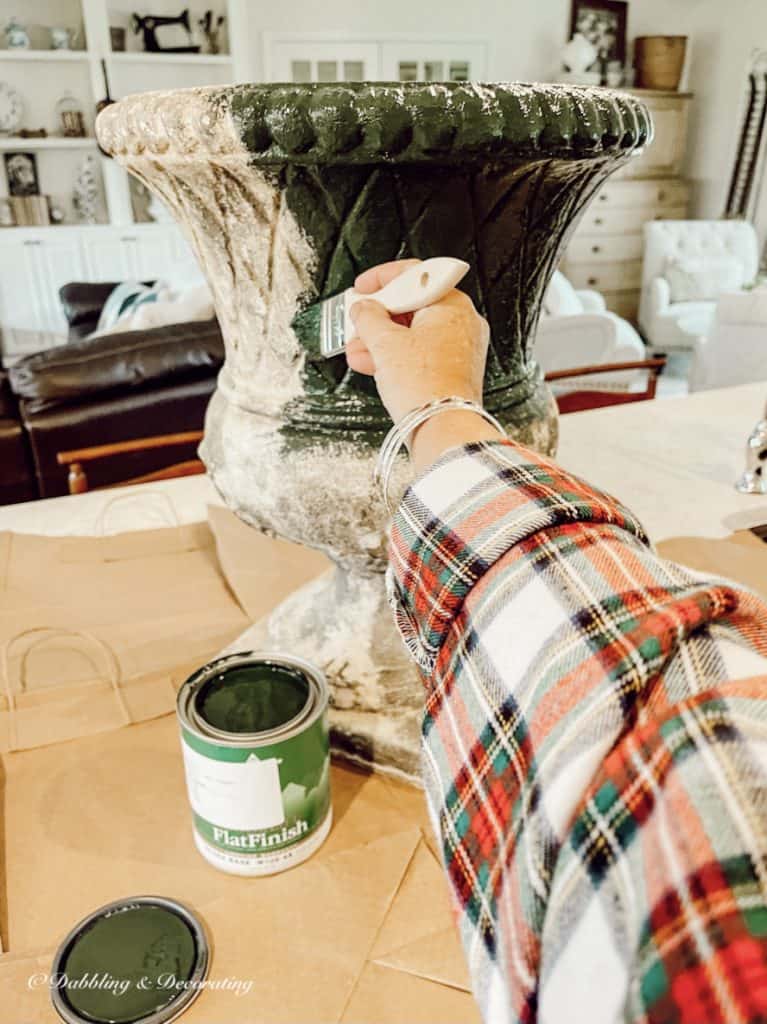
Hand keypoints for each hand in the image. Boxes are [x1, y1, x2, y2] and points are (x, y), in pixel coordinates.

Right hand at [345, 260, 501, 473]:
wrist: (442, 429)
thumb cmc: (424, 385)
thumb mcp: (384, 343)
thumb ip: (368, 318)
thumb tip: (362, 309)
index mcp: (452, 304)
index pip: (415, 276)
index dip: (383, 279)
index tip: (363, 287)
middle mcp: (462, 323)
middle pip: (413, 307)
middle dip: (378, 317)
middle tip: (356, 322)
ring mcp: (460, 349)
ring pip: (414, 334)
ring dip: (381, 340)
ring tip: (356, 349)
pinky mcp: (453, 372)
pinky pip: (421, 355)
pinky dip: (397, 357)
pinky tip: (371, 364)